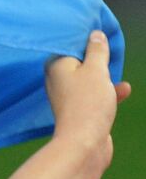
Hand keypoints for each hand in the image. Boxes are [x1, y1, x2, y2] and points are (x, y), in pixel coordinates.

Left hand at [45, 30, 130, 165]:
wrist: (84, 143)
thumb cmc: (88, 102)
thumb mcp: (96, 69)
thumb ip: (96, 50)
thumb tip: (94, 35)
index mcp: (55, 66)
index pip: (68, 46)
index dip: (84, 40)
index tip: (100, 36)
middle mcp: (57, 80)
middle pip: (79, 63)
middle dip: (98, 60)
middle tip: (111, 54)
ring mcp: (67, 97)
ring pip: (89, 80)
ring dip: (106, 77)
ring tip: (119, 77)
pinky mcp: (78, 111)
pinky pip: (94, 95)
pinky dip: (107, 92)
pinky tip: (124, 91)